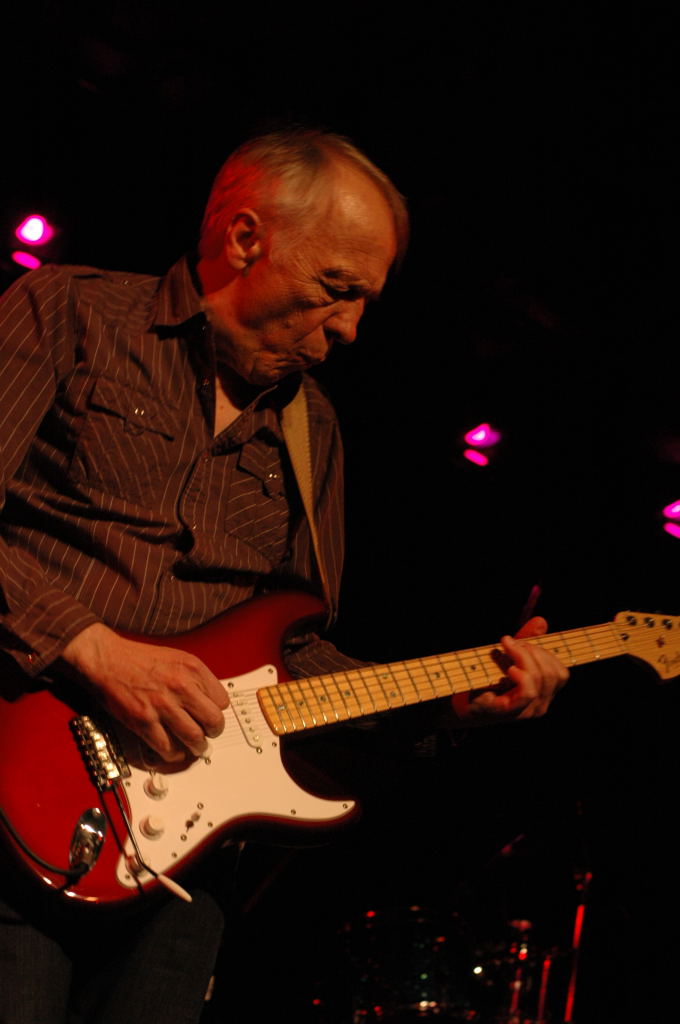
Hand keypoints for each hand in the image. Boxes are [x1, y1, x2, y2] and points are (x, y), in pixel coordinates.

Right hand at [60, 623, 228, 761]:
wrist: (108, 659)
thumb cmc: (139, 658)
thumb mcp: (176, 658)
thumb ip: (195, 678)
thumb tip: (209, 700)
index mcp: (192, 669)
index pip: (222, 700)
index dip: (217, 710)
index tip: (212, 715)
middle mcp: (181, 686)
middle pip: (214, 721)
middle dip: (214, 732)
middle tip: (209, 734)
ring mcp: (163, 705)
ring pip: (194, 737)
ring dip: (198, 747)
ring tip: (196, 748)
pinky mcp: (144, 721)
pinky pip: (168, 747)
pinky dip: (174, 754)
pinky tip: (174, 751)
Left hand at [451, 616, 568, 723]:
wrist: (459, 700)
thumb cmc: (485, 679)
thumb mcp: (509, 656)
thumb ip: (526, 640)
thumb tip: (541, 621)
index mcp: (544, 693)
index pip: (561, 673)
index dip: (547, 654)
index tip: (524, 642)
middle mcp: (540, 705)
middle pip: (553, 674)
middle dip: (534, 651)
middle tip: (511, 642)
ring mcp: (527, 711)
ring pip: (541, 679)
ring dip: (524, 657)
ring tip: (507, 648)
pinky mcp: (511, 712)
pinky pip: (528, 693)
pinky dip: (522, 676)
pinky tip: (510, 669)